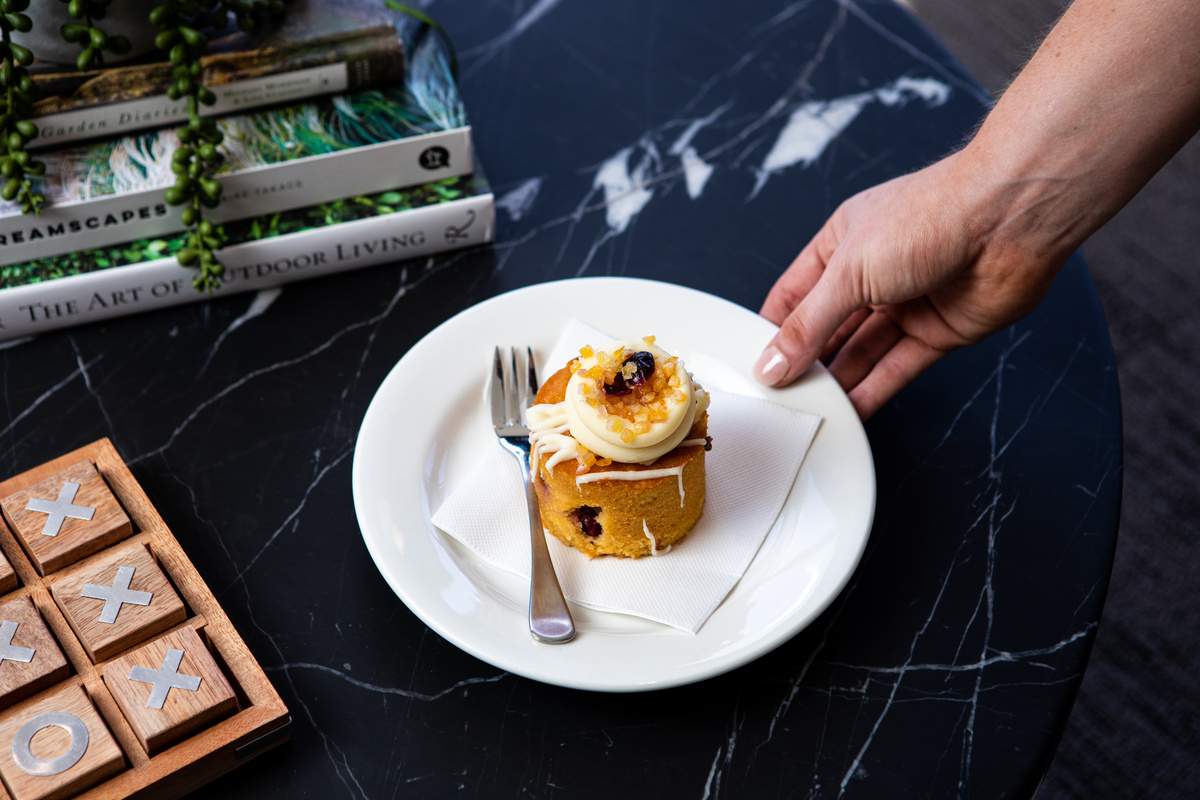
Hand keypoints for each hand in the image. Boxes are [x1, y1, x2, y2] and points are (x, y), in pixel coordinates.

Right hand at [753, 152, 1066, 418]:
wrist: (1010, 219)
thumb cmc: (932, 216)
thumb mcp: (849, 272)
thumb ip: (808, 325)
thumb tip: (772, 363)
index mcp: (841, 243)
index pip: (793, 296)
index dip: (773, 330)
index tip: (755, 366)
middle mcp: (871, 273)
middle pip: (826, 329)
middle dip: (804, 361)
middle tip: (779, 397)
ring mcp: (905, 303)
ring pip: (861, 352)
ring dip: (837, 381)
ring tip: (809, 410)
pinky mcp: (937, 330)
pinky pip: (897, 367)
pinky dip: (874, 391)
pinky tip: (850, 412)